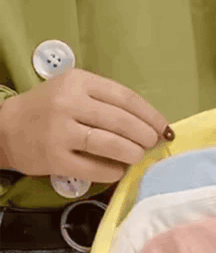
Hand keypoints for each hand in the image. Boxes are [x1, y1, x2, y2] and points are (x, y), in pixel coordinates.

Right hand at [0, 69, 170, 182]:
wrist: (5, 128)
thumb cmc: (50, 107)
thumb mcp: (75, 89)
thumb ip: (106, 100)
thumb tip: (148, 121)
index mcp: (79, 82)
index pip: (125, 97)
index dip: (149, 114)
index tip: (163, 126)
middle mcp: (68, 104)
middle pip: (120, 120)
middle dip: (144, 134)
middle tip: (153, 143)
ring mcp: (59, 132)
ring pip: (108, 143)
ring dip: (131, 152)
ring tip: (139, 155)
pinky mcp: (52, 158)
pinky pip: (90, 167)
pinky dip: (110, 170)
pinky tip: (119, 170)